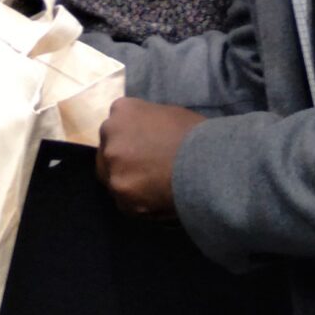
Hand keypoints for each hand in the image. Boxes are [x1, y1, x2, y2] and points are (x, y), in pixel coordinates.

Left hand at [96, 97, 206, 219]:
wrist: (207, 161)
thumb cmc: (194, 135)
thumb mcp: (167, 114)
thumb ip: (146, 124)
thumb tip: (143, 138)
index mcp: (121, 110)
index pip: (115, 127)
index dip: (129, 140)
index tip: (142, 150)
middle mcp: (110, 133)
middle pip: (108, 152)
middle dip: (122, 161)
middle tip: (145, 171)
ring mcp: (113, 164)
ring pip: (112, 178)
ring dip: (127, 183)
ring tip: (152, 188)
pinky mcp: (120, 191)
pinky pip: (123, 201)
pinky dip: (137, 204)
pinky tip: (156, 200)